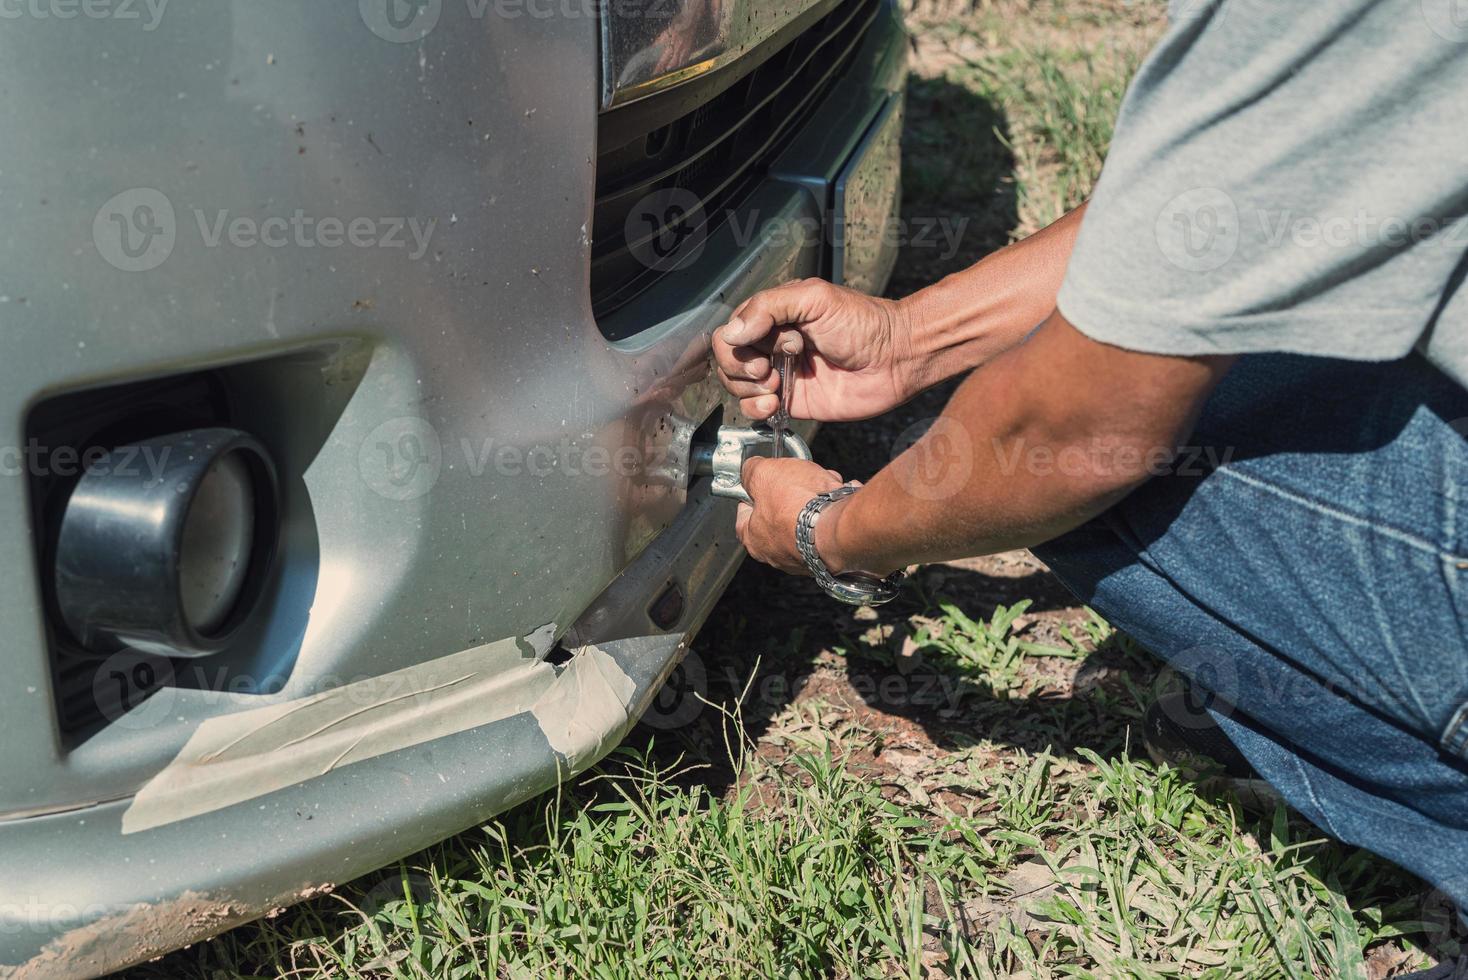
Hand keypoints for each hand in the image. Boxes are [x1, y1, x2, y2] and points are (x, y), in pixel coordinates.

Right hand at [714, 278, 914, 421]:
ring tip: (776, 385)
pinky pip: (756, 409)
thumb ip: (770, 307)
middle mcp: (773, 344)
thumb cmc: (864, 323)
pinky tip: (775, 404)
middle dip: (741, 367)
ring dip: (747, 389)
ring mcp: (780, 374)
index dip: (739, 342)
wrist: (896, 358)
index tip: (765, 346)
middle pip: (728, 359)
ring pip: (736, 385)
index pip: (731, 329)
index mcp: (775, 316)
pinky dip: (756, 409)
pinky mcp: (791, 401)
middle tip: (768, 368)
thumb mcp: (814, 299)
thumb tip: (733, 332)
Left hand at [734, 456, 844, 574]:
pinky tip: (837, 496)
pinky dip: (832, 510)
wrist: (839, 526)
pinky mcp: (830, 554)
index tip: (760, 481)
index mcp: (754, 539)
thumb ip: (752, 471)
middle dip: (790, 492)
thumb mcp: (764, 473)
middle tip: (798, 480)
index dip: (752, 492)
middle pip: (779, 514)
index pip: (744, 514)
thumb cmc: (799, 506)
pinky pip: (828, 527)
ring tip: (824, 485)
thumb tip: (751, 468)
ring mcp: (805, 556)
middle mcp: (777, 554)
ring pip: (806, 519)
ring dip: (815, 500)